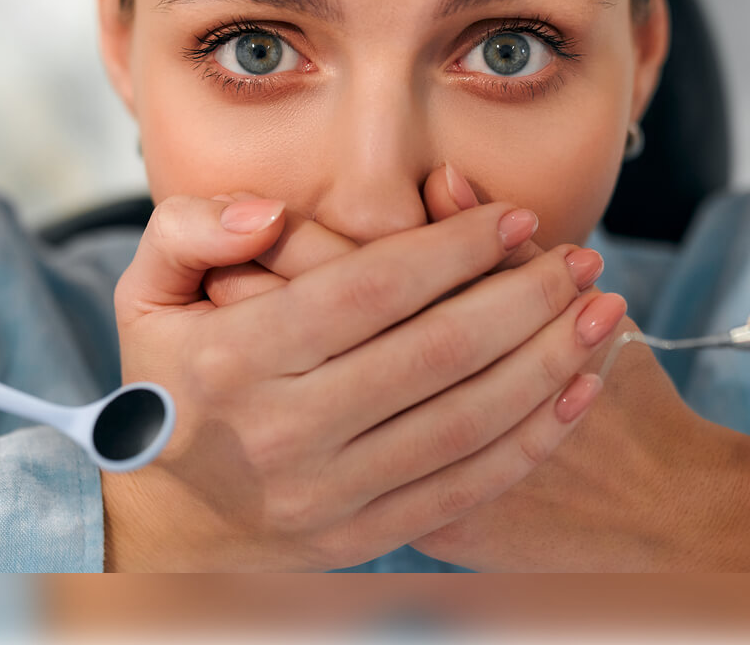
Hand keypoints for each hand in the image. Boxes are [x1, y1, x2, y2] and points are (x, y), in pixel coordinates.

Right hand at [203, 167, 749, 570]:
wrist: (174, 521)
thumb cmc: (172, 387)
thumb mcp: (146, 296)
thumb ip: (190, 231)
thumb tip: (270, 214)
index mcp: (233, 360)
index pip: (368, 291)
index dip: (453, 248)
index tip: (514, 217)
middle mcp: (283, 432)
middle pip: (434, 354)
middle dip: (524, 297)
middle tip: (581, 258)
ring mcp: (328, 494)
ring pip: (465, 421)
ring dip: (548, 361)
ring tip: (604, 312)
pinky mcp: (364, 535)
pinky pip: (466, 485)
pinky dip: (533, 438)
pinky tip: (579, 389)